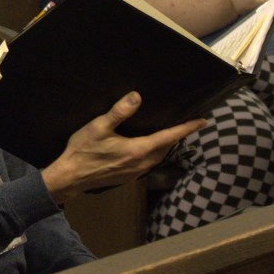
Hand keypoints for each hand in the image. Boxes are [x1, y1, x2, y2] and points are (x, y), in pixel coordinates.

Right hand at [40, 92, 206, 202]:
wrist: (71, 177)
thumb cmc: (83, 150)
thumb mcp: (98, 127)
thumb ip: (119, 112)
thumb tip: (137, 96)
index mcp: (137, 150)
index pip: (169, 137)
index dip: (186, 128)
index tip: (202, 121)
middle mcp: (141, 163)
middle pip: (167, 148)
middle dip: (179, 136)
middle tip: (188, 124)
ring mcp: (136, 172)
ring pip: (160, 157)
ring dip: (167, 145)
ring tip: (172, 133)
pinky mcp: (129, 177)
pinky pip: (150, 163)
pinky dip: (156, 152)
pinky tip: (150, 147)